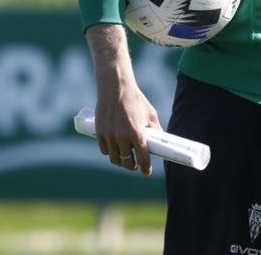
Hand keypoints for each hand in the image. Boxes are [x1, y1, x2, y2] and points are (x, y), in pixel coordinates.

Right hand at [85, 23, 161, 175]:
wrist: (115, 88)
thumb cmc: (136, 100)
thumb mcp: (150, 114)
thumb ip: (155, 129)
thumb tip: (160, 143)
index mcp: (137, 133)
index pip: (142, 158)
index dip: (145, 168)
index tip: (147, 172)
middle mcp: (122, 137)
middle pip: (127, 162)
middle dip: (132, 166)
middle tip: (136, 165)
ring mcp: (109, 136)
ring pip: (114, 158)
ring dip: (121, 161)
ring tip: (126, 159)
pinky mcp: (99, 133)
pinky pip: (104, 150)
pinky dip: (110, 152)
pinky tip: (115, 149)